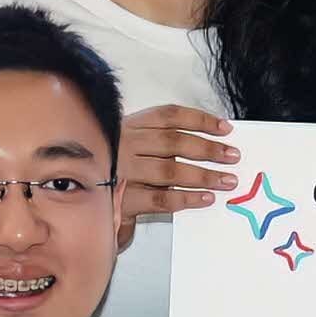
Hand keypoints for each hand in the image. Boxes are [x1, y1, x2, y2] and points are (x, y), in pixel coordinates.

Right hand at [117, 103, 238, 221]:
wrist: (83, 200)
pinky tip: (205, 198)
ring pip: (169, 171)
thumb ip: (157, 141)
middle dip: (207, 149)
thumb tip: (206, 143)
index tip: (225, 128)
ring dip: (203, 176)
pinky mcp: (121, 199)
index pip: (169, 116)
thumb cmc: (113, 170)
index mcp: (129, 126)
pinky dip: (186, 199)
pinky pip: (161, 199)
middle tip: (232, 156)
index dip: (200, 120)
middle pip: (173, 142)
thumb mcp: (128, 144)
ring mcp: (121, 171)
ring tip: (227, 180)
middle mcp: (124, 144)